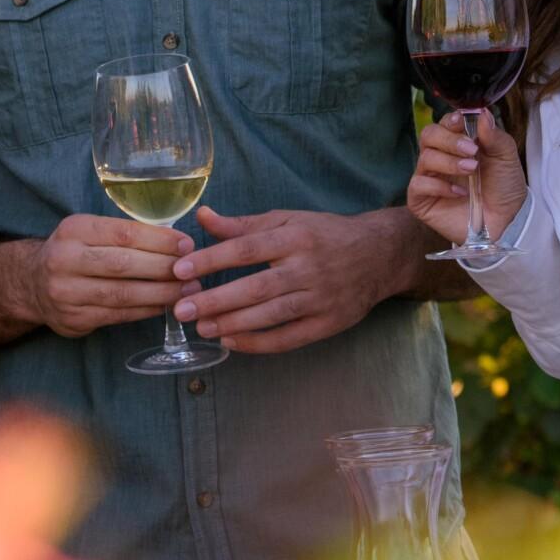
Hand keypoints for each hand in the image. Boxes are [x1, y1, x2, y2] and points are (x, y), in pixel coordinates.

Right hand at [30, 214, 196, 338]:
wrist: (31, 284)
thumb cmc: (75, 252)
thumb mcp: (90, 232)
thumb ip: (125, 235)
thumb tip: (177, 243)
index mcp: (74, 230)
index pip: (124, 233)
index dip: (159, 240)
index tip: (187, 245)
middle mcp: (65, 260)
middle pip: (124, 264)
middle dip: (164, 268)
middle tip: (194, 271)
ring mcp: (66, 292)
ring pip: (122, 294)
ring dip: (160, 293)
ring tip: (187, 292)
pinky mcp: (73, 319)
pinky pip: (117, 315)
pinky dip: (145, 310)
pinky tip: (164, 305)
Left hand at [172, 207, 408, 354]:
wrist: (379, 254)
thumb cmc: (325, 234)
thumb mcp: (287, 220)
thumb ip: (243, 225)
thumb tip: (202, 217)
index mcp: (295, 237)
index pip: (246, 249)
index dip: (211, 260)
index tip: (180, 271)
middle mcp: (308, 267)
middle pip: (256, 286)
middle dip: (216, 299)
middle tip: (182, 308)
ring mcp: (321, 297)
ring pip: (272, 314)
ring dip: (233, 323)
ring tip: (202, 328)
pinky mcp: (330, 322)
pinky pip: (290, 337)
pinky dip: (259, 343)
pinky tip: (232, 342)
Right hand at [405, 111, 527, 245]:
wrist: (508, 220)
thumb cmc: (504, 186)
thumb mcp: (506, 157)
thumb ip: (493, 135)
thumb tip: (482, 111)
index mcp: (457, 143)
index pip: (444, 123)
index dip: (450, 121)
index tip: (461, 122)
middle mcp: (440, 157)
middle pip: (428, 135)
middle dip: (448, 140)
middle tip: (472, 151)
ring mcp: (430, 178)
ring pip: (424, 158)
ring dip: (448, 162)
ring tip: (471, 169)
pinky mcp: (422, 200)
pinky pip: (418, 185)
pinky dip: (439, 186)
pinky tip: (460, 193)